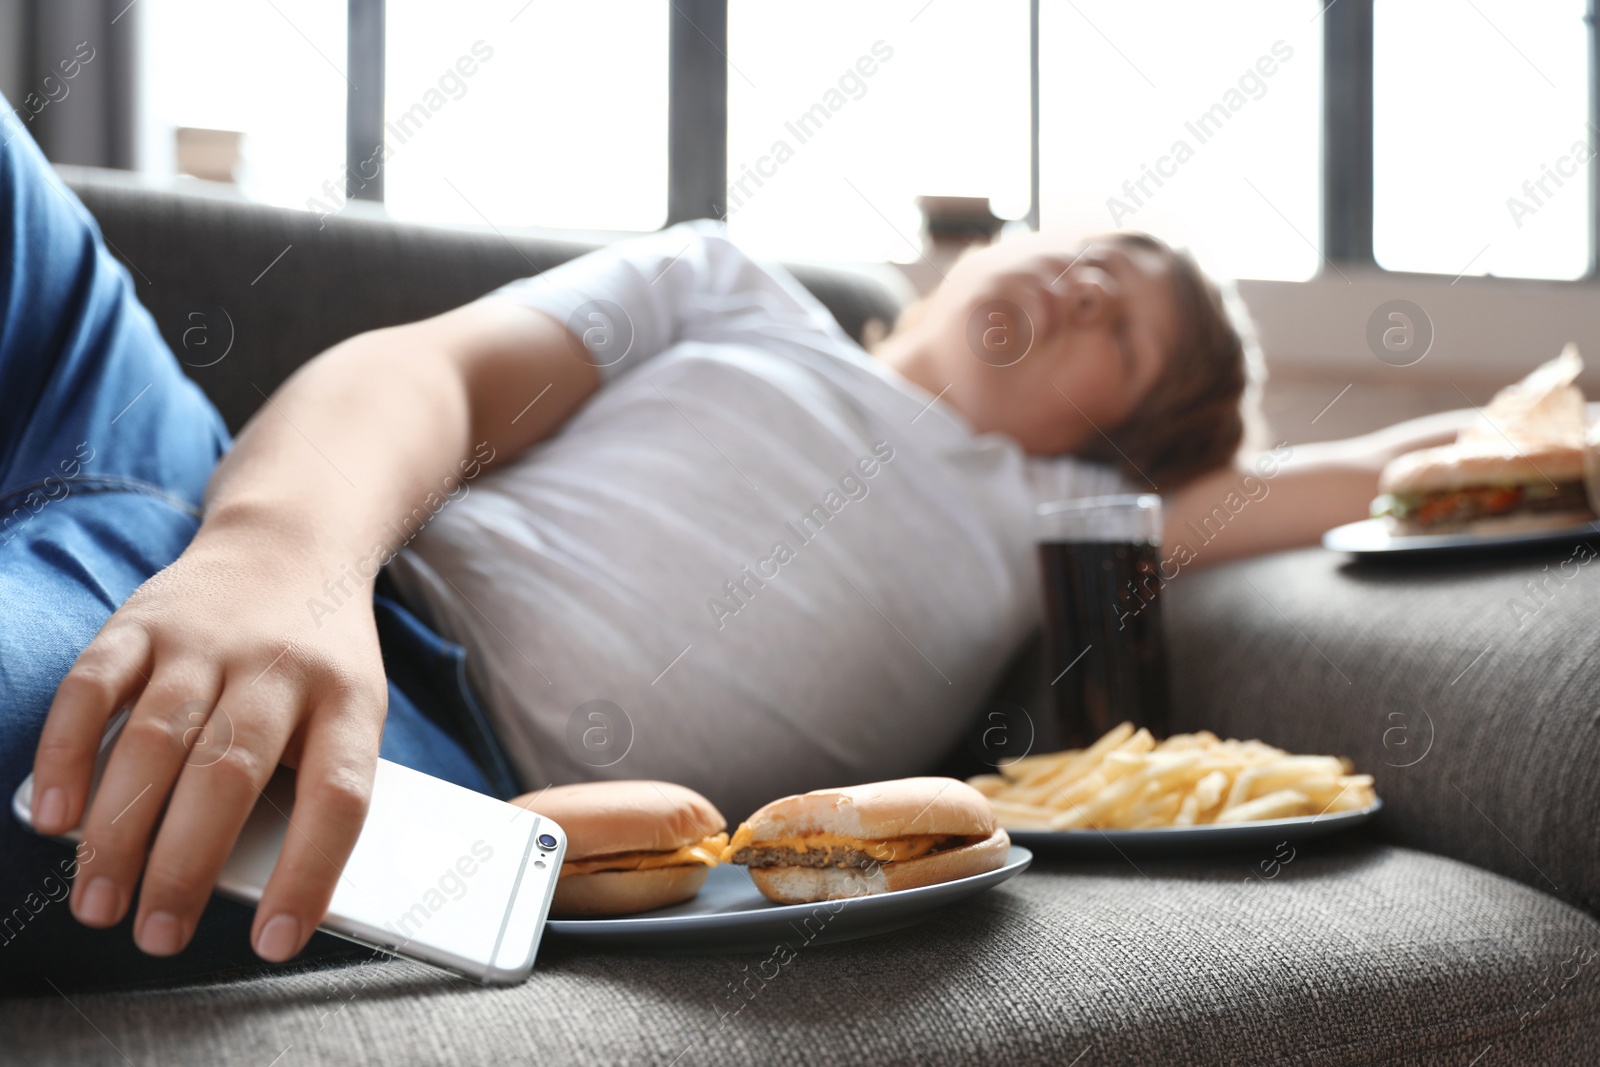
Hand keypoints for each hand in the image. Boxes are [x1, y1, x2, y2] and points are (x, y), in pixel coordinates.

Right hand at [29, 514, 386, 960]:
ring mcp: (207, 640)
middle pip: (231, 774)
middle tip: (158, 935)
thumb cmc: (321, 660)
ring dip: (120, 831)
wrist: (292, 545)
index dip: (309, 873)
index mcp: (347, 698)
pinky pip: (96, 687)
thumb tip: (263, 887)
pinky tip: (57, 817)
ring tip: (100, 904)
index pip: (339, 795)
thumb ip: (313, 782)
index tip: (276, 943)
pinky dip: (70, 753)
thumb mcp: (350, 712)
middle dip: (186, 865)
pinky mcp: (143, 622)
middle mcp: (278, 666)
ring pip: (157, 741)